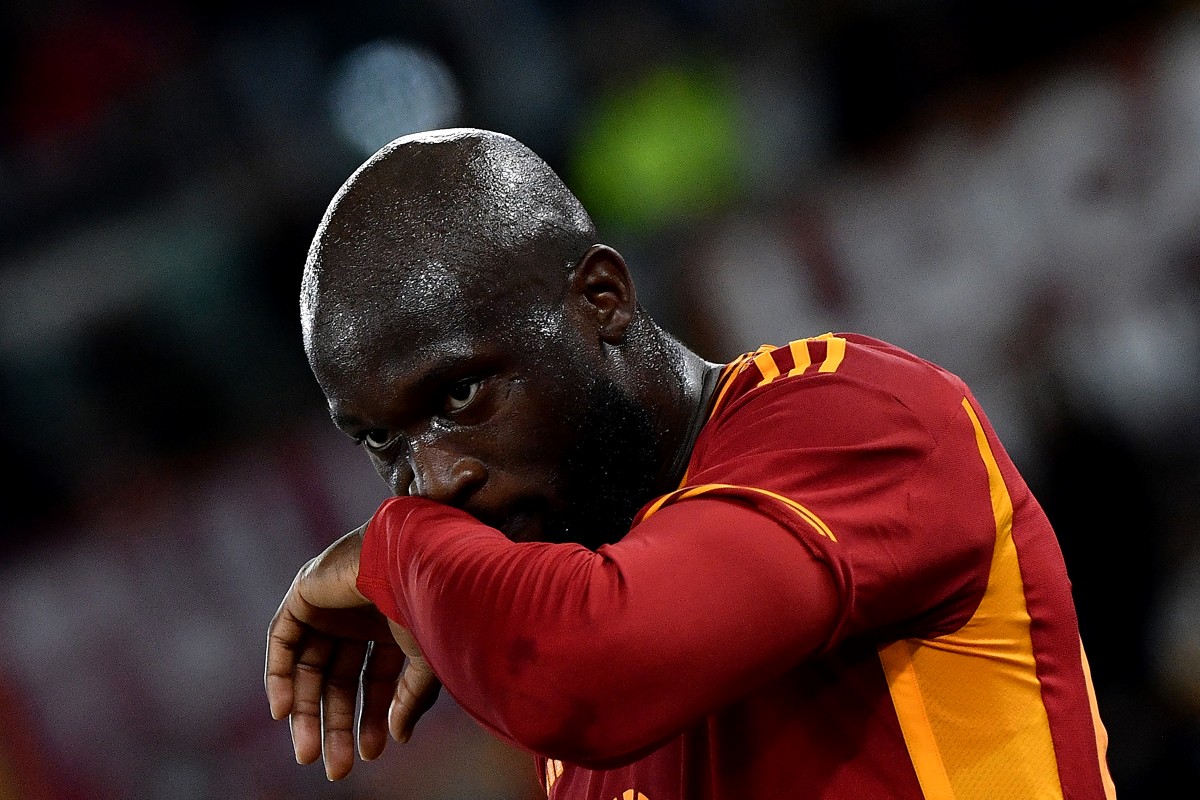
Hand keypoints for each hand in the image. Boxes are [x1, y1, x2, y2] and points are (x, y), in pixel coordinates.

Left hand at [264, 523, 441, 779]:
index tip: (370, 753)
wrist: (412, 556)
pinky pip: (282, 639)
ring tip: (308, 753)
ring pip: (309, 666)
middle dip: (337, 723)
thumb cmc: (431, 599)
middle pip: (338, 678)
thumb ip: (411, 697)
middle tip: (334, 768)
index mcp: (393, 622)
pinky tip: (282, 712)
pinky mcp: (304, 592)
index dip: (372, 717)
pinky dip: (279, 674)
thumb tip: (397, 737)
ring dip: (305, 710)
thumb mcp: (427, 658)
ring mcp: (330, 602)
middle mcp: (359, 613)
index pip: (375, 678)